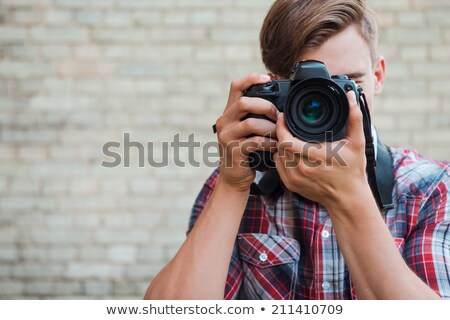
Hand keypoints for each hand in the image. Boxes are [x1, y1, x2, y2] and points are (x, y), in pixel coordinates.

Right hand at [215, 73, 277, 191]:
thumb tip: (279, 101)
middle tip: (277, 115)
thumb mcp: (247, 130)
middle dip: (265, 106)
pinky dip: (269, 143)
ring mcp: (226, 136)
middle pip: (243, 103)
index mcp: (229, 113)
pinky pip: (255, 142)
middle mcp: (224, 122)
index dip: (251, 78)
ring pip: (250, 123)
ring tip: (279, 133)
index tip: (268, 78)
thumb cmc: (246, 151)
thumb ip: (256, 116)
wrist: (234, 177)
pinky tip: (276, 146)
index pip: (235, 87)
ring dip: (269, 127)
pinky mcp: (233, 151)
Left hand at [273, 91, 369, 208]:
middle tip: (285, 123)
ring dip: (280, 144)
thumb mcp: (357, 143)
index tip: (283, 116)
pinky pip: (278, 165)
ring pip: (277, 154)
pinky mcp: (291, 185)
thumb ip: (354, 118)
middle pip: (280, 145)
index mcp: (315, 157)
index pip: (286, 140)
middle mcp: (302, 169)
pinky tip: (289, 151)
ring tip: (288, 135)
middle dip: (280, 132)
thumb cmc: (352, 171)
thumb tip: (350, 97)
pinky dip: (281, 156)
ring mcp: (294, 179)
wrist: (347, 198)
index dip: (281, 126)